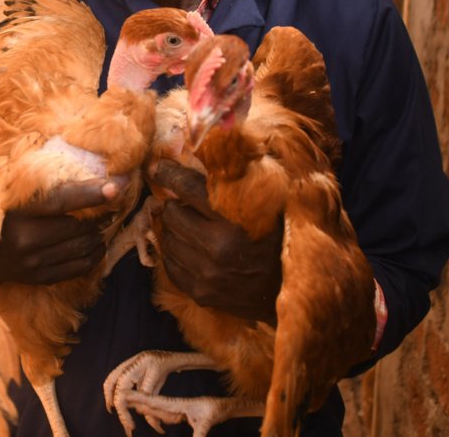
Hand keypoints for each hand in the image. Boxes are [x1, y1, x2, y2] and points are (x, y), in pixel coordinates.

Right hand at [0, 178, 118, 291]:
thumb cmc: (3, 214)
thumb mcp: (15, 193)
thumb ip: (45, 183)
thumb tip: (88, 169)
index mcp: (18, 211)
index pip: (61, 201)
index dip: (89, 194)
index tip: (115, 188)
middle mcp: (25, 239)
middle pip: (78, 227)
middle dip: (100, 216)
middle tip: (110, 207)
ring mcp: (33, 262)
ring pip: (82, 248)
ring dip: (99, 235)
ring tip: (102, 225)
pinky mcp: (40, 277)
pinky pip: (78, 268)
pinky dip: (94, 255)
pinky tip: (96, 245)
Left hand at [151, 163, 281, 322]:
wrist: (290, 289)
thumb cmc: (279, 237)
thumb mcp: (264, 203)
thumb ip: (233, 183)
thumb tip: (195, 156)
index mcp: (235, 219)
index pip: (188, 188)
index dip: (169, 174)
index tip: (158, 167)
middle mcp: (218, 247)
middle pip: (172, 213)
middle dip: (173, 203)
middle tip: (179, 201)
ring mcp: (207, 273)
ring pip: (167, 238)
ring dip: (172, 228)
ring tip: (183, 223)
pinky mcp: (201, 293)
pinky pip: (170, 265)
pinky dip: (174, 251)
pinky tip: (185, 245)